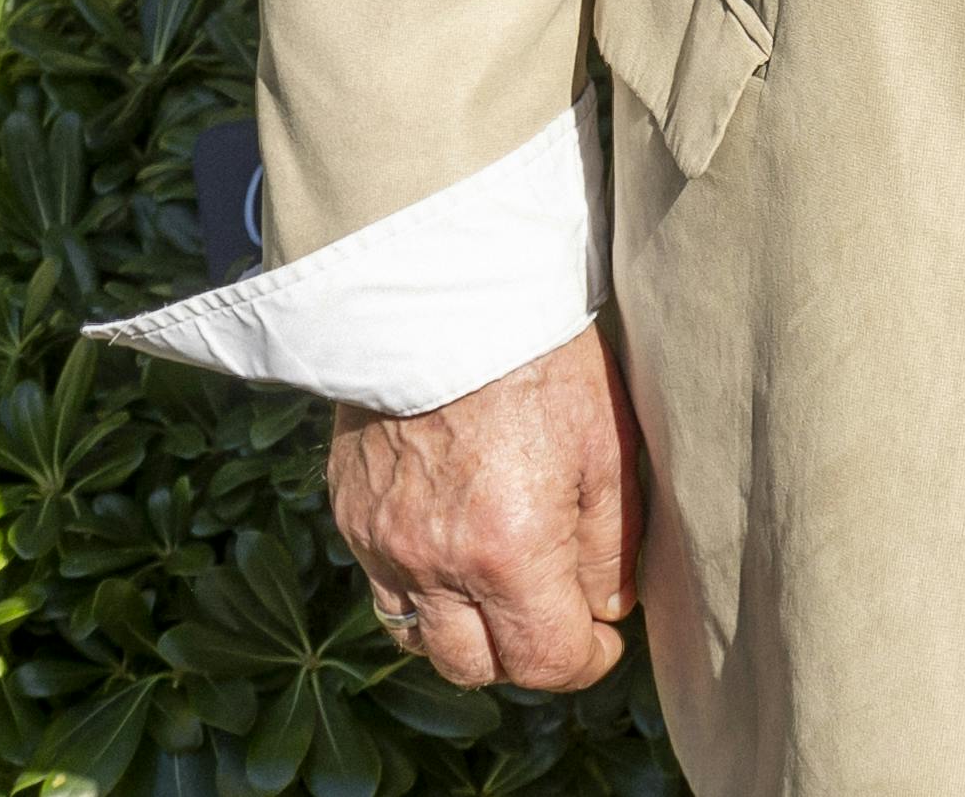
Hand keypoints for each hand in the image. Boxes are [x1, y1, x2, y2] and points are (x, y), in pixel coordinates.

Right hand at [326, 325, 641, 690]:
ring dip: (467, 633)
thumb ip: (613, 544)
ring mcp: (383, 545)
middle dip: (525, 653)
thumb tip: (609, 607)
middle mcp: (435, 564)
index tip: (604, 641)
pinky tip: (455, 555)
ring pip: (421, 641)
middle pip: (477, 668)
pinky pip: (383, 591)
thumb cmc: (543, 361)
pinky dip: (422, 595)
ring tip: (505, 591)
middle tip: (558, 615)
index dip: (584, 662)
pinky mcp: (352, 517)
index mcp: (509, 552)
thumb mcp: (609, 448)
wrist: (447, 296)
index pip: (545, 662)